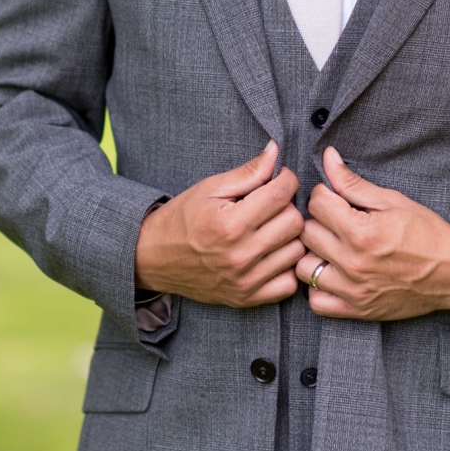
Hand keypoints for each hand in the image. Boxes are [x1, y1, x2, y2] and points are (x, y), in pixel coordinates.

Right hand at [135, 138, 304, 307]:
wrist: (153, 257)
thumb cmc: (182, 218)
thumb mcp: (210, 188)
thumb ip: (248, 172)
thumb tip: (275, 151)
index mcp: (230, 224)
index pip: (282, 195)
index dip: (286, 179)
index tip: (279, 178)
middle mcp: (240, 255)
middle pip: (294, 223)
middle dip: (287, 207)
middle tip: (271, 204)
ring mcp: (245, 281)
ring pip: (296, 252)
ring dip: (289, 236)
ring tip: (272, 228)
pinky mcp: (247, 299)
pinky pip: (289, 284)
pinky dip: (286, 267)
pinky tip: (272, 254)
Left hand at [297, 145, 449, 321]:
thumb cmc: (426, 232)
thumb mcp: (392, 200)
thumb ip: (353, 182)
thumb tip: (328, 157)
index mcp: (362, 232)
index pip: (316, 204)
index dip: (325, 195)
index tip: (337, 199)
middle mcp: (354, 263)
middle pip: (307, 233)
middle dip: (318, 222)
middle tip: (335, 221)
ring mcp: (354, 290)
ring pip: (305, 268)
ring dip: (314, 254)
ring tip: (332, 248)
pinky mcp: (358, 310)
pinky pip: (317, 302)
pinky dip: (319, 288)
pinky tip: (334, 274)